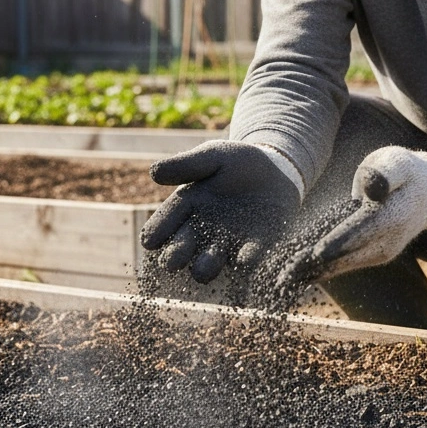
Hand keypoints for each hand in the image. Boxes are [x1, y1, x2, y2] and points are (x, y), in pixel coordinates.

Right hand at [140, 141, 300, 283]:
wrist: (277, 171)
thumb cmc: (237, 163)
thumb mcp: (213, 156)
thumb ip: (187, 165)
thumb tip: (154, 172)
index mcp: (187, 207)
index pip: (166, 221)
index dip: (157, 230)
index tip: (149, 241)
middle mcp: (203, 231)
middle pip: (185, 246)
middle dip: (177, 254)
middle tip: (171, 262)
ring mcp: (229, 243)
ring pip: (214, 258)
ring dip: (207, 265)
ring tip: (201, 271)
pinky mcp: (257, 249)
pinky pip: (251, 256)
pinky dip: (249, 260)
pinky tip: (247, 261)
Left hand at [278, 146, 426, 285]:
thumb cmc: (406, 172)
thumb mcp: (397, 162)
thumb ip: (385, 173)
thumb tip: (372, 187)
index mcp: (393, 216)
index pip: (362, 230)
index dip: (338, 242)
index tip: (316, 252)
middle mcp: (389, 241)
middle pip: (347, 255)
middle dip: (315, 265)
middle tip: (285, 274)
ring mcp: (382, 252)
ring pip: (344, 265)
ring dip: (314, 273)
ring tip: (285, 281)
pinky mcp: (375, 256)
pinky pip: (346, 265)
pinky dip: (323, 272)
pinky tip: (301, 278)